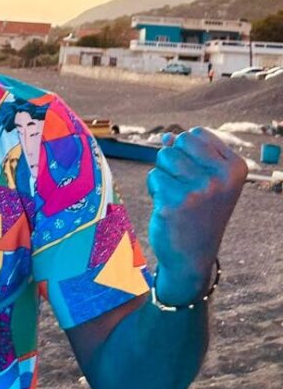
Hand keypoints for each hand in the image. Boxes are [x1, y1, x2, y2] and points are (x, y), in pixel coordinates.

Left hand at [146, 128, 246, 301]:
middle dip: (174, 159)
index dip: (188, 151)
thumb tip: (166, 137)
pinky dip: (155, 188)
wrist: (192, 254)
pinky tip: (168, 205)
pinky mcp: (173, 202)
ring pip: (164, 156)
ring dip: (164, 173)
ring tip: (176, 195)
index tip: (197, 175)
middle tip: (183, 185)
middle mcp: (220, 178)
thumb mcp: (209, 180)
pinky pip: (153, 176)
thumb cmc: (199, 212)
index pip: (198, 134)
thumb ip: (191, 154)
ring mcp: (197, 191)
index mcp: (235, 168)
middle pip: (179, 142)